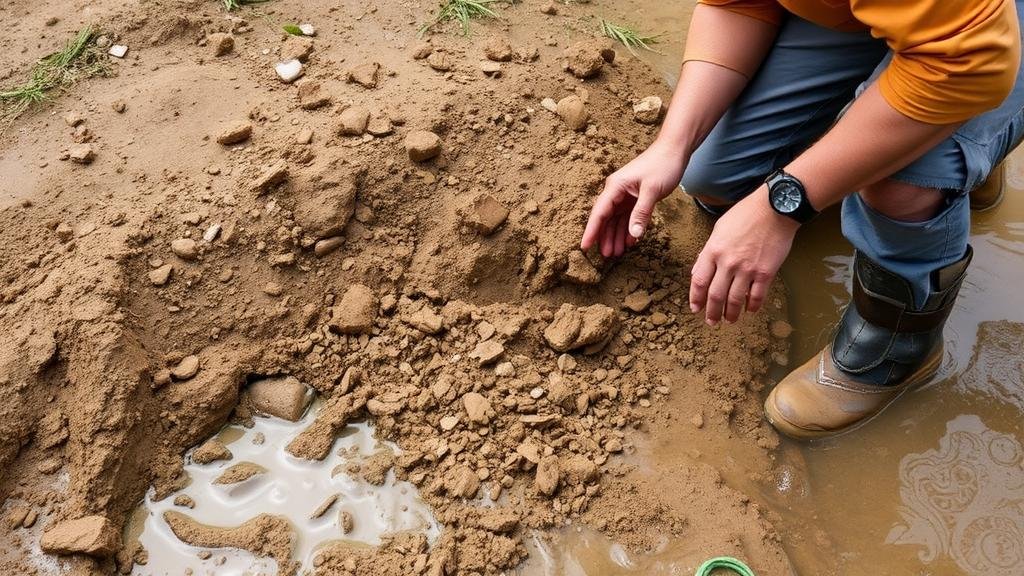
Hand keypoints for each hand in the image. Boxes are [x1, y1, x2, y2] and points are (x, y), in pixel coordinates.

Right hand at [581, 141, 686, 256]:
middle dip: (605, 237)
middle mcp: (617, 191)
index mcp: (615, 187)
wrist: (675, 149)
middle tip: (607, 256)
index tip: (584, 247)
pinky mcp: (636, 197)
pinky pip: (629, 216)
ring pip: (617, 219)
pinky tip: (630, 240)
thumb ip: (641, 213)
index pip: (599, 212)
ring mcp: (626, 194)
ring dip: (617, 235)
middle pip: (606, 218)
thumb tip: (633, 234)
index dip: (591, 231)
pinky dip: (629, 228)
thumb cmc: (663, 165)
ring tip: (617, 253)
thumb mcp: (652, 190)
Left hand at [690, 186, 798, 324]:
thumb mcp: (719, 229)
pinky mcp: (766, 272)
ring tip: (729, 320)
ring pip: (734, 300)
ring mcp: (747, 269)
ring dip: (731, 314)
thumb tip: (699, 271)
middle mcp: (728, 263)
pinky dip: (752, 306)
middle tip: (711, 321)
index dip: (696, 298)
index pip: (699, 281)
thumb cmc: (745, 214)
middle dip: (712, 312)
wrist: (775, 209)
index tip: (695, 308)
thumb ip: (709, 252)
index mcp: (713, 251)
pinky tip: (750, 310)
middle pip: (715, 295)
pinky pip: (756, 296)